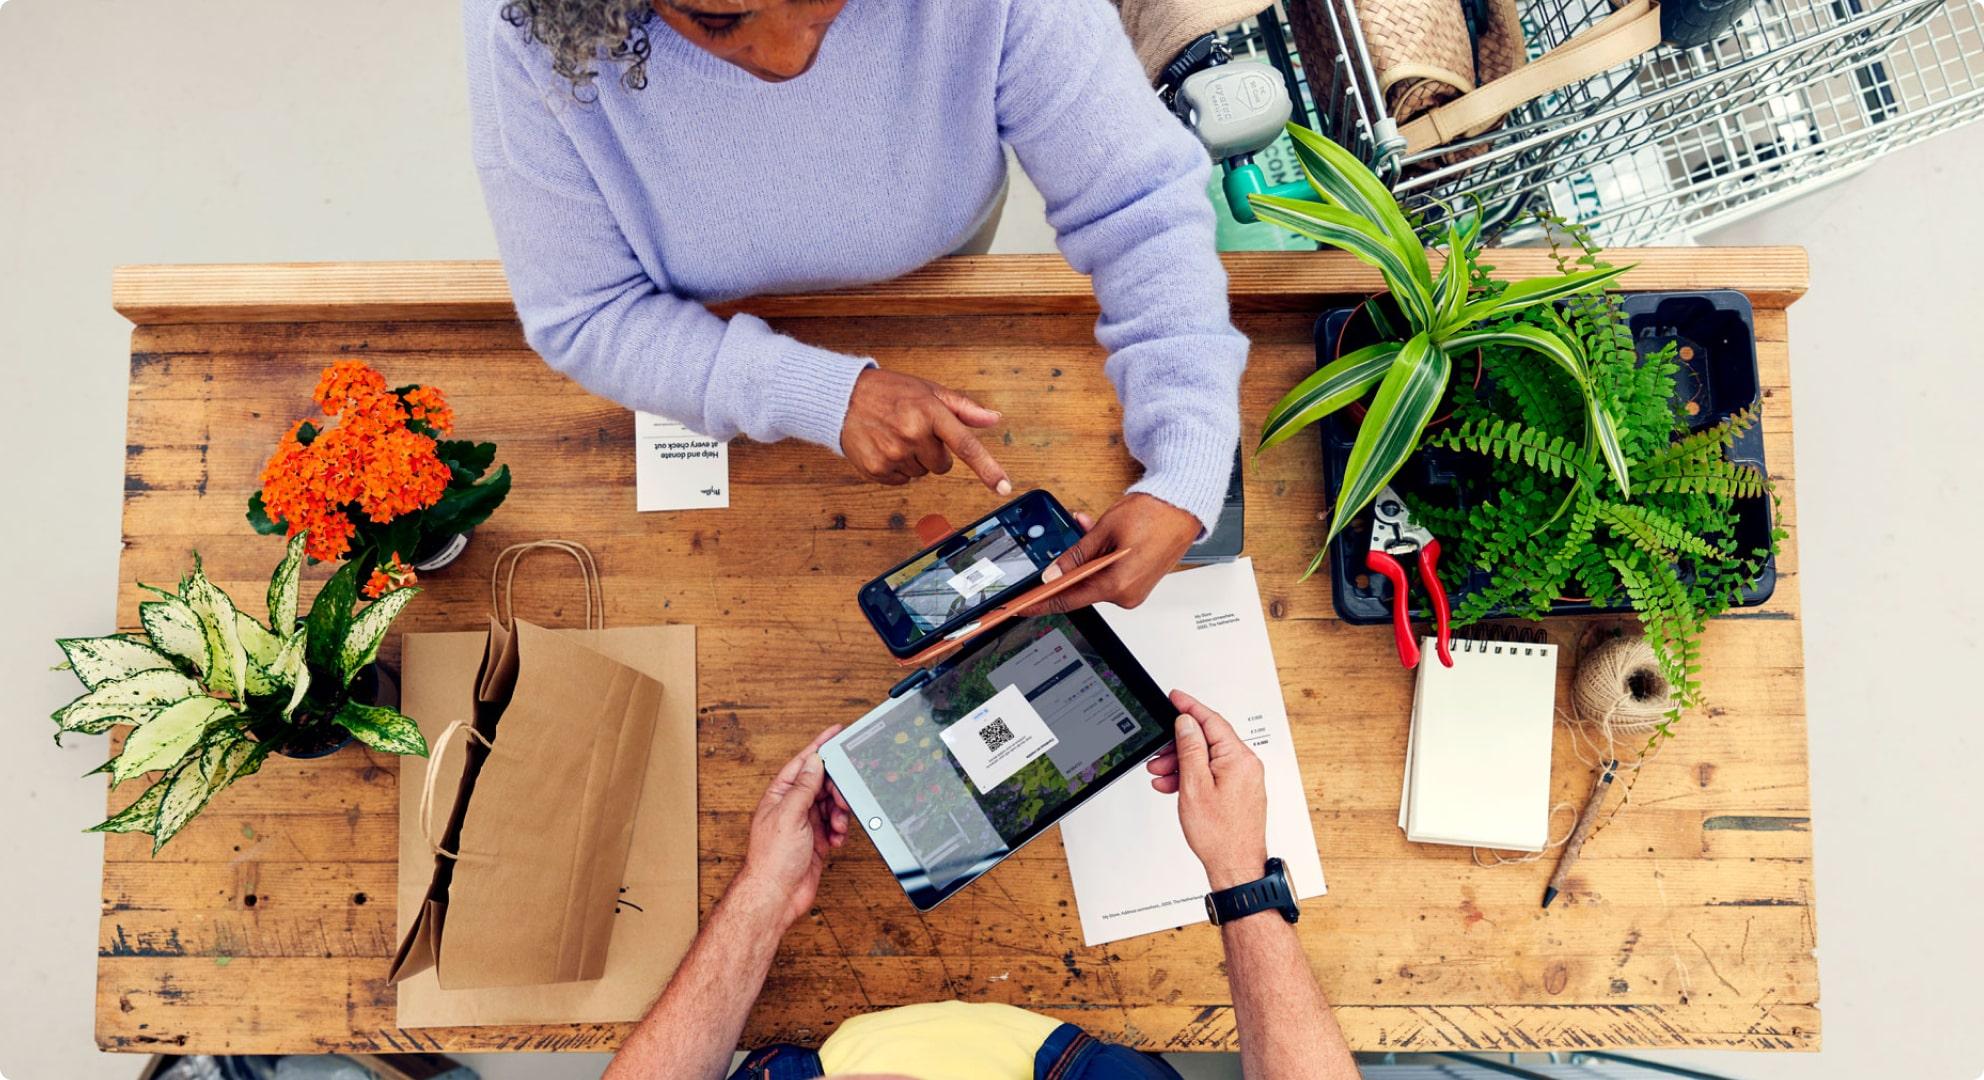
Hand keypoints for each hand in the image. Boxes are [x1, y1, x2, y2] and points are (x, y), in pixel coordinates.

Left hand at [734, 726, 851, 929]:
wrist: (776, 895)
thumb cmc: (772, 859)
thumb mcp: (789, 815)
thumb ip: (804, 787)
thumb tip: (815, 761)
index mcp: (780, 794)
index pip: (804, 763)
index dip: (820, 746)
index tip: (836, 732)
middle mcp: (792, 806)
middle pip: (823, 784)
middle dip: (837, 789)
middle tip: (842, 799)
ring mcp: (805, 823)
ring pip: (832, 805)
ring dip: (840, 813)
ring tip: (837, 826)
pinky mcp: (817, 840)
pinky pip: (836, 825)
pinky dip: (840, 830)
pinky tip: (837, 839)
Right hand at [840, 368, 1011, 492]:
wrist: (843, 398)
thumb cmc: (890, 392)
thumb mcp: (928, 390)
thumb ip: (963, 408)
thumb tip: (994, 419)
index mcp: (930, 413)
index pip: (966, 446)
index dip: (988, 468)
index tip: (1004, 487)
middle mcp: (912, 434)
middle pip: (942, 466)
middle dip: (933, 451)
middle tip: (913, 430)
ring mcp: (893, 454)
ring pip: (921, 474)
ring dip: (913, 459)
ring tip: (895, 435)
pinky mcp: (877, 469)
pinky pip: (902, 481)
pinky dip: (896, 468)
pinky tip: (884, 446)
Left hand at [1028, 494, 1199, 612]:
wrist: (1184, 506)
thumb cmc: (1154, 514)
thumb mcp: (1104, 530)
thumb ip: (1075, 555)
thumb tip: (1053, 574)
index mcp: (1117, 584)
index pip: (1069, 600)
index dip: (1042, 603)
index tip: (1023, 606)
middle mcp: (1128, 594)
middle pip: (1082, 587)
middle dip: (1068, 566)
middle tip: (1061, 546)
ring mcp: (1135, 590)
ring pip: (1095, 578)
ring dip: (1085, 557)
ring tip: (1086, 529)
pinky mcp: (1139, 582)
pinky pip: (1110, 574)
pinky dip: (1100, 558)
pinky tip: (1099, 538)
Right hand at [1146, 689, 1268, 889]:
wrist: (1235, 866)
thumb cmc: (1220, 835)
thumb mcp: (1194, 786)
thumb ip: (1190, 749)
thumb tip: (1187, 723)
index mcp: (1239, 758)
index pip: (1211, 721)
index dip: (1189, 707)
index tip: (1175, 697)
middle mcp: (1246, 765)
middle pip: (1208, 740)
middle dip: (1179, 745)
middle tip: (1158, 753)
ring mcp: (1244, 779)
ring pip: (1208, 759)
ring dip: (1182, 763)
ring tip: (1161, 775)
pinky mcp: (1240, 791)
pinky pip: (1213, 774)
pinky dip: (1192, 777)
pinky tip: (1175, 786)